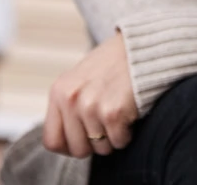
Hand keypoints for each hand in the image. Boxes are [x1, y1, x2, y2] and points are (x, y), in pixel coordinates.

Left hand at [43, 31, 138, 157]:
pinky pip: (119, 142)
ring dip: (114, 137)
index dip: (70, 147)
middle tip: (108, 127)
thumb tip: (66, 139)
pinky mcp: (112, 112)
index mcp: (59, 91)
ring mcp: (90, 106)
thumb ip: (69, 105)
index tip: (85, 140)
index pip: (52, 141)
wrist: (143, 47)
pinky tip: (130, 114)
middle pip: (78, 149)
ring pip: (101, 148)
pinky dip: (128, 133)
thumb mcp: (80, 79)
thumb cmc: (114, 64)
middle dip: (96, 144)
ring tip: (120, 114)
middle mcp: (71, 99)